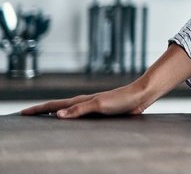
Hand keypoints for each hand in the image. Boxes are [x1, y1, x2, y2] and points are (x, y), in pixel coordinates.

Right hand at [20, 83, 150, 118]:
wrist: (140, 96)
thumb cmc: (121, 99)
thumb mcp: (99, 105)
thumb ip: (79, 110)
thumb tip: (57, 115)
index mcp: (80, 101)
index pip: (54, 106)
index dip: (38, 110)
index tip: (23, 113)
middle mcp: (84, 103)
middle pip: (58, 107)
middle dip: (42, 111)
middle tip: (28, 114)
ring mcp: (91, 107)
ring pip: (68, 111)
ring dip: (55, 114)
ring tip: (44, 118)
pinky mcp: (101, 112)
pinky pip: (79, 115)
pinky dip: (70, 118)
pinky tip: (72, 122)